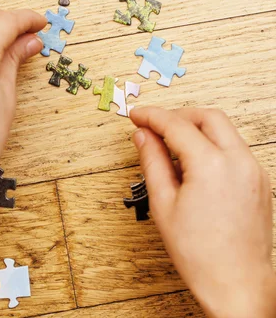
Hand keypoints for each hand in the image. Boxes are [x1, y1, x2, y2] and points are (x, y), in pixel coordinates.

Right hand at [130, 107, 274, 317]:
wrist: (236, 282)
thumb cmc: (200, 252)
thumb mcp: (163, 204)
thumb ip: (152, 162)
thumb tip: (143, 136)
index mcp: (212, 165)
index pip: (177, 125)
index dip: (152, 116)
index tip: (137, 115)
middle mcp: (239, 162)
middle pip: (208, 117)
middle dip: (178, 115)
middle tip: (154, 125)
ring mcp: (254, 171)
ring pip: (224, 130)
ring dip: (196, 128)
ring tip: (170, 145)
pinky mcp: (259, 181)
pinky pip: (234, 148)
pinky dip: (212, 144)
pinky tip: (193, 162)